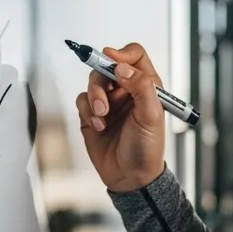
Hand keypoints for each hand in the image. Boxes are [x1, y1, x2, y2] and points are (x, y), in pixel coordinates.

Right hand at [75, 43, 166, 192]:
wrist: (130, 177)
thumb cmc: (147, 148)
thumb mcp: (151, 116)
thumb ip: (141, 87)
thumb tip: (122, 67)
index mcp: (146, 86)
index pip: (134, 56)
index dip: (123, 54)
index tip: (113, 61)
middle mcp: (127, 90)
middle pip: (107, 67)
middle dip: (102, 83)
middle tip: (104, 104)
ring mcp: (109, 101)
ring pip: (93, 83)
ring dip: (94, 99)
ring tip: (102, 117)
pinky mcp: (92, 114)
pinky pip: (82, 100)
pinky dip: (87, 112)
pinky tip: (98, 127)